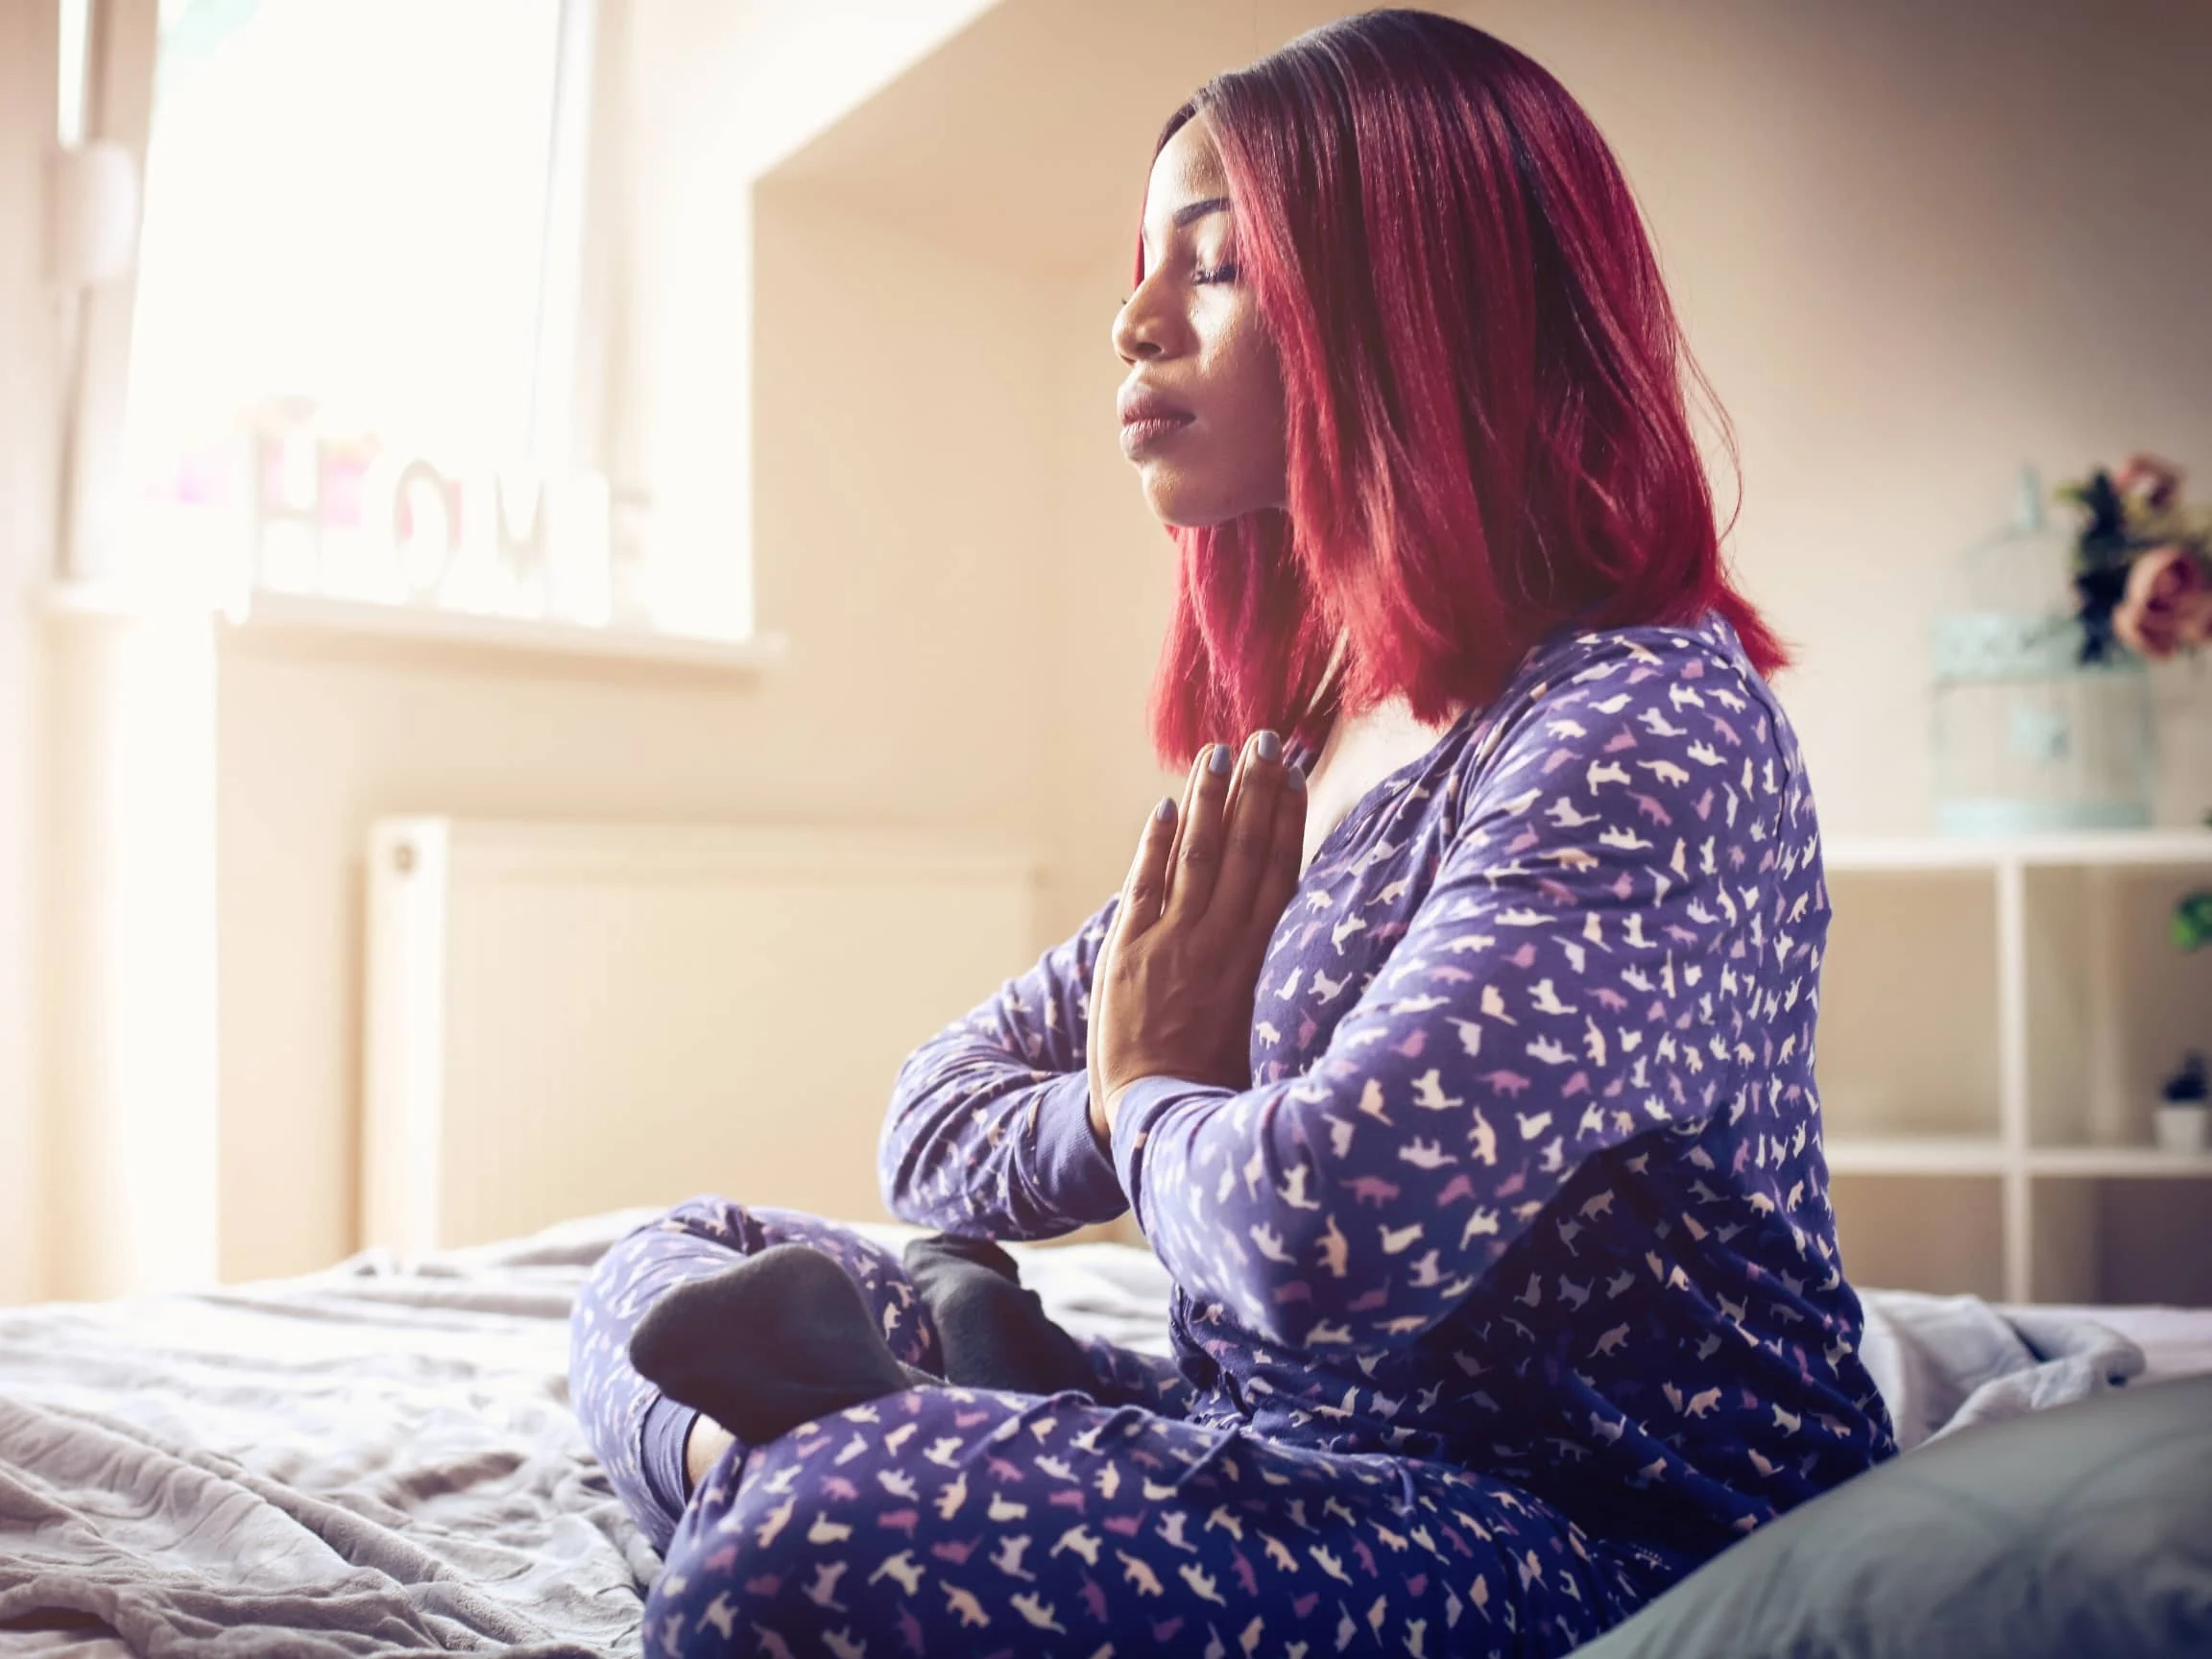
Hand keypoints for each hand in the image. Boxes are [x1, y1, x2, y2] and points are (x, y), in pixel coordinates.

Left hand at [1087, 730, 1306, 1143]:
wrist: (1156, 1118)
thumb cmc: (1224, 1086)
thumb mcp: (1273, 1032)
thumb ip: (1288, 983)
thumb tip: (1325, 948)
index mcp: (1263, 959)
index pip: (1282, 870)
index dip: (1288, 816)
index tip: (1297, 772)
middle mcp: (1221, 941)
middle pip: (1245, 849)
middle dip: (1257, 789)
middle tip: (1268, 739)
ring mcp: (1172, 942)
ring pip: (1198, 855)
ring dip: (1210, 800)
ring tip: (1219, 754)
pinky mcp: (1127, 953)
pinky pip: (1144, 885)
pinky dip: (1157, 844)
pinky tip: (1167, 807)